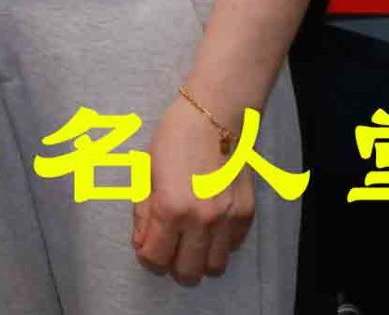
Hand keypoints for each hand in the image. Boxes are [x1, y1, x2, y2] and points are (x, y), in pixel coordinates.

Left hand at [134, 96, 253, 284]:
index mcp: (170, 208)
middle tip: (168, 246)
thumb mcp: (146, 172)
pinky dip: (219, 243)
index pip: (156, 257)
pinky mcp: (247, 213)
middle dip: (173, 264)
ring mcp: (227, 219)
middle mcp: (201, 219)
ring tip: (190, 238)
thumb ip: (143, 213)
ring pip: (215, 266)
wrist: (213, 116)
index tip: (147, 247)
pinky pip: (232, 246)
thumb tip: (141, 244)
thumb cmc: (173, 139)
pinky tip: (209, 223)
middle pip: (188, 272)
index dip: (147, 257)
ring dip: (199, 258)